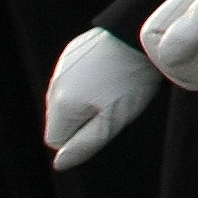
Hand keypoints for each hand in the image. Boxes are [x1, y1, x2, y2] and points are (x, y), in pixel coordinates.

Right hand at [44, 29, 164, 168]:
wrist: (143, 33)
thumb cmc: (132, 79)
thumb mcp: (113, 119)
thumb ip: (85, 144)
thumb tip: (60, 164)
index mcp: (60, 104)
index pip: (56, 140)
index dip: (81, 137)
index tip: (105, 120)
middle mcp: (54, 84)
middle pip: (61, 119)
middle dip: (83, 118)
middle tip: (114, 102)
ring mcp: (62, 66)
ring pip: (68, 97)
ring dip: (86, 98)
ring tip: (116, 85)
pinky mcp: (74, 51)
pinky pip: (74, 76)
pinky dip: (88, 78)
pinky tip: (111, 69)